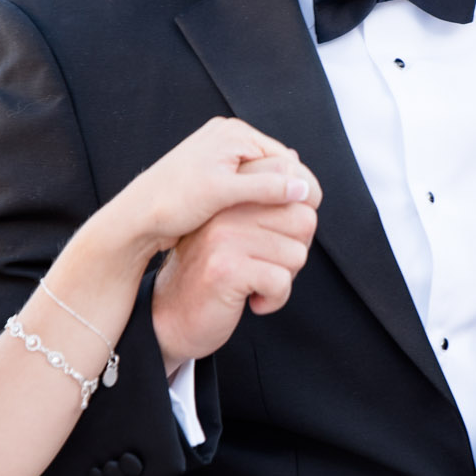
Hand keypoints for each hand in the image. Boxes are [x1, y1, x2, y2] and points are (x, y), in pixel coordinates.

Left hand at [106, 117, 320, 260]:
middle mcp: (228, 139)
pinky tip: (260, 224)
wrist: (135, 218)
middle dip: (287, 192)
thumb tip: (303, 188)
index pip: (283, 157)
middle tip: (301, 222)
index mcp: (233, 134)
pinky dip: (256, 204)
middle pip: (275, 166)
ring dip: (272, 200)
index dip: (300, 184)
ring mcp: (220, 157)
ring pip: (262, 179)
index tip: (311, 212)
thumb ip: (265, 188)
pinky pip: (247, 188)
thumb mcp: (222, 192)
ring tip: (283, 226)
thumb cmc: (173, 201)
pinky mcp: (213, 176)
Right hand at [153, 194, 319, 371]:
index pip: (291, 177)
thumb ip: (262, 198)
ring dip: (284, 279)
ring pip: (296, 254)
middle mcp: (226, 208)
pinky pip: (281, 281)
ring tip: (255, 283)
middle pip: (303, 219)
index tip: (285, 235)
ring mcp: (224, 237)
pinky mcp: (226, 270)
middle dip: (295, 250)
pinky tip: (253, 301)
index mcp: (231, 192)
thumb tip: (295, 159)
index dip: (303, 208)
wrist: (172, 316)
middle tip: (268, 265)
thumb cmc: (212, 272)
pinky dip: (275, 299)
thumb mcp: (235, 226)